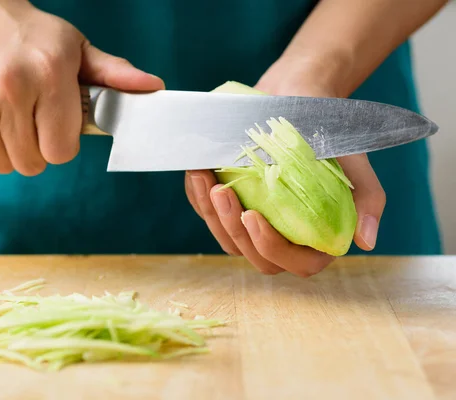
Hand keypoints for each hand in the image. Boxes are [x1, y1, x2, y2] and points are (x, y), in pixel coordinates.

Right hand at [0, 0, 163, 174]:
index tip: (55, 129)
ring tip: (8, 118)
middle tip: (32, 123)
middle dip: (35, 150)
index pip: (60, 152)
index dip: (60, 145)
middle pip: (30, 163)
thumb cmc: (31, 34)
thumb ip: (113, 74)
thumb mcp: (76, 48)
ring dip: (7, 149)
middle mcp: (9, 88)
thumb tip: (155, 87)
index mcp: (50, 75)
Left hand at [185, 62, 385, 276]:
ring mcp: (254, 222)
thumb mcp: (354, 163)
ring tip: (206, 182)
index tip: (253, 216)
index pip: (295, 263)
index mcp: (316, 236)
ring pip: (227, 238)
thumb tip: (366, 242)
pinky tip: (197, 171)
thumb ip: (367, 202)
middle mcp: (283, 235)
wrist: (298, 98)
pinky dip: (198, 197)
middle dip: (233, 229)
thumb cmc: (329, 132)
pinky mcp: (230, 204)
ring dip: (212, 215)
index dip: (271, 248)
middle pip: (253, 255)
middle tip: (223, 194)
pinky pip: (208, 213)